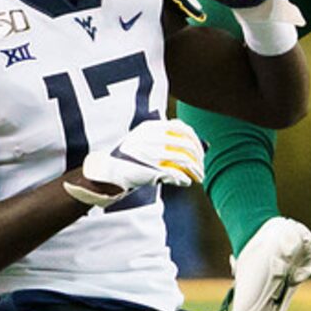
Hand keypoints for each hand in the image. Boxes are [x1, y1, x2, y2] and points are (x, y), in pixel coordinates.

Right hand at [68, 115, 204, 207]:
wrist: (109, 172)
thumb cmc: (131, 158)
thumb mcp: (145, 141)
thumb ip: (166, 139)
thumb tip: (200, 143)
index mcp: (150, 127)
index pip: (181, 128)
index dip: (195, 140)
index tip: (199, 151)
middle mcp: (152, 138)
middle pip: (186, 145)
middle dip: (199, 158)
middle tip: (202, 168)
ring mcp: (151, 154)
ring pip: (184, 160)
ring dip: (195, 171)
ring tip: (198, 178)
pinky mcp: (150, 170)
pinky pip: (175, 174)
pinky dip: (184, 179)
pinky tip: (186, 182)